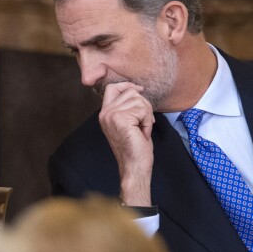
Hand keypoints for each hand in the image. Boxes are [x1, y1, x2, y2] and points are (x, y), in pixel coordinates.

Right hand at [98, 82, 153, 206]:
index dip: (127, 85)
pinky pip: (142, 110)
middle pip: (130, 92)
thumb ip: (127, 107)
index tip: (139, 89)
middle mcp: (105, 113)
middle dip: (144, 105)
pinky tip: (143, 133)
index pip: (112, 88)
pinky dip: (148, 121)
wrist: (134, 166)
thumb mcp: (128, 122)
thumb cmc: (135, 148)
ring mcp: (111, 115)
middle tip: (145, 122)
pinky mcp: (120, 119)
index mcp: (105, 113)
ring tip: (143, 129)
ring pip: (138, 99)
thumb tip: (136, 89)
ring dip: (147, 114)